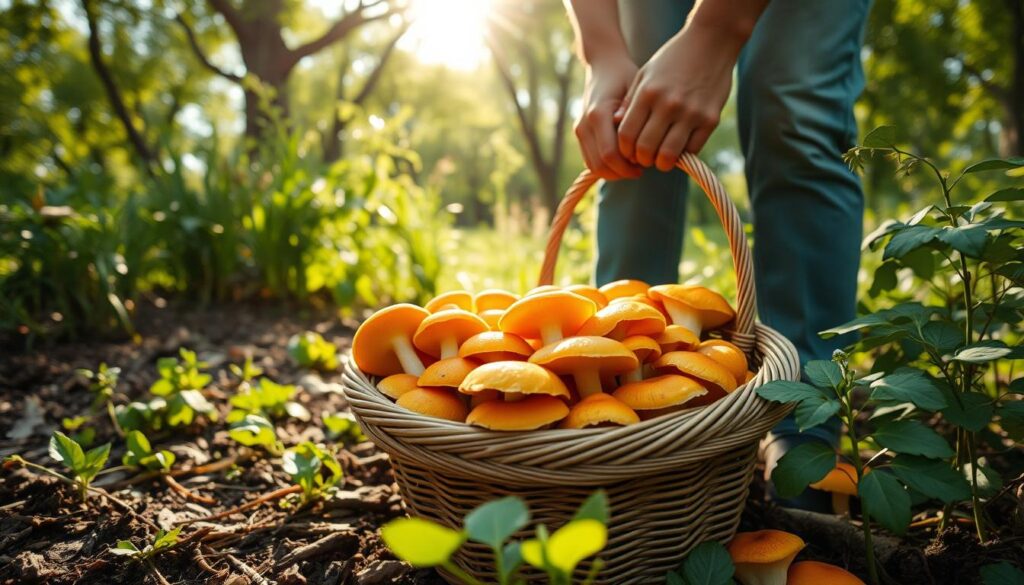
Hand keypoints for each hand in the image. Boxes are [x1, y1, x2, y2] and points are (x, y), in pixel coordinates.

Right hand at [575, 55, 643, 180]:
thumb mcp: (635, 90)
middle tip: (641, 169)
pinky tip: (623, 161)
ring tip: (633, 166)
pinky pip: (591, 160)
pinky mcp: (580, 134)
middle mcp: (584, 124)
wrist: (604, 65)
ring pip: (593, 166)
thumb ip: (633, 115)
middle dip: (621, 173)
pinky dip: (606, 167)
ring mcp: (580, 130)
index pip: (609, 154)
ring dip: (613, 172)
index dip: (627, 166)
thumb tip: (637, 142)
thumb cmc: (625, 76)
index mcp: (598, 114)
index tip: (645, 165)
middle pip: (599, 165)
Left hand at [617, 27, 738, 170]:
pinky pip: (692, 149)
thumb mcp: (645, 74)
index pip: (626, 134)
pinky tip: (679, 146)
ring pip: (668, 155)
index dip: (624, 150)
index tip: (628, 151)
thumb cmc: (673, 58)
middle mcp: (668, 105)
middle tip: (644, 157)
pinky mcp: (710, 119)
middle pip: (645, 149)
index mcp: (648, 94)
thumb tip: (615, 126)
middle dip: (641, 159)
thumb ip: (630, 101)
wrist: (712, 41)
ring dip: (661, 163)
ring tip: (660, 157)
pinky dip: (683, 154)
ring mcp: (690, 113)